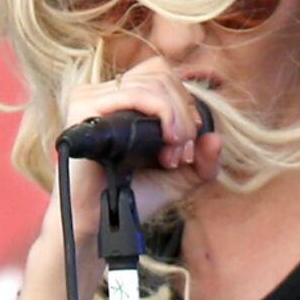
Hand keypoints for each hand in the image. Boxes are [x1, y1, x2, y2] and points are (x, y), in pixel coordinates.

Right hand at [63, 56, 220, 207]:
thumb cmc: (132, 199)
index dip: (184, 103)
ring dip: (176, 119)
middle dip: (184, 114)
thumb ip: (204, 161)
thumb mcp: (180, 179)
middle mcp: (105, 93)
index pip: (161, 74)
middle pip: (161, 74)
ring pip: (153, 83)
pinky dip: (161, 113)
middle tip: (182, 154)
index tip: (188, 143)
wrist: (100, 224)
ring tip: (172, 156)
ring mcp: (91, 97)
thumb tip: (216, 138)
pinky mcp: (84, 108)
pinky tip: (166, 142)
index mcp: (122, 100)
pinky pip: (134, 94)